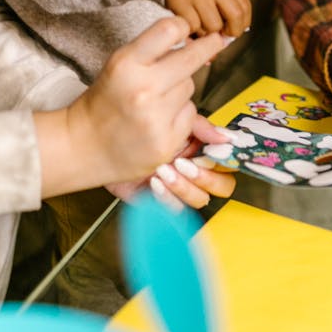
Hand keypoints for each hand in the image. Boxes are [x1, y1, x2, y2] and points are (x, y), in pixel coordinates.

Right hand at [37, 17, 224, 196]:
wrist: (82, 147)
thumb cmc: (103, 101)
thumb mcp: (118, 66)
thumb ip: (150, 53)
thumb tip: (191, 40)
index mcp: (126, 64)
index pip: (167, 30)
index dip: (181, 25)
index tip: (188, 27)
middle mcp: (143, 89)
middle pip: (190, 59)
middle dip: (206, 47)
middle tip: (216, 40)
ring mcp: (156, 118)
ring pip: (190, 88)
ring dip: (181, 89)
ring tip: (157, 100)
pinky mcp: (167, 143)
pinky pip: (190, 115)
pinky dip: (181, 115)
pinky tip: (160, 120)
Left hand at [108, 115, 235, 210]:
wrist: (104, 142)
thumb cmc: (138, 129)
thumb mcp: (171, 122)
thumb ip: (200, 128)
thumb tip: (227, 136)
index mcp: (201, 151)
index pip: (227, 164)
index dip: (223, 161)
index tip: (210, 152)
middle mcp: (195, 172)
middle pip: (222, 187)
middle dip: (205, 176)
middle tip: (183, 163)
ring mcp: (180, 189)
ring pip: (200, 199)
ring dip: (183, 185)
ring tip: (163, 170)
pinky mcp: (162, 202)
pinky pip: (176, 210)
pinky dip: (167, 197)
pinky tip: (154, 182)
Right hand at [165, 0, 250, 37]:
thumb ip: (227, 2)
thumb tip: (231, 36)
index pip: (245, 7)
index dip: (242, 24)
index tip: (234, 29)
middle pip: (235, 16)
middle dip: (231, 32)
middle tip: (222, 34)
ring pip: (213, 26)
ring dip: (208, 31)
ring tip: (201, 24)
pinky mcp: (180, 1)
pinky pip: (194, 27)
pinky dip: (192, 30)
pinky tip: (189, 21)